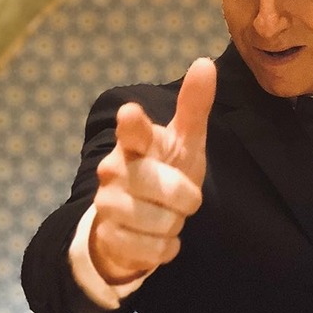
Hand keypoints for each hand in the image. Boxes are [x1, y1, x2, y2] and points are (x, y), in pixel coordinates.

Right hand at [90, 57, 216, 283]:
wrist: (136, 222)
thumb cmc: (164, 170)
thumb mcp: (185, 141)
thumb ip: (193, 107)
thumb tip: (206, 62)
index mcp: (135, 143)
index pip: (132, 131)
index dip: (134, 125)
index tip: (132, 114)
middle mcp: (114, 170)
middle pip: (162, 187)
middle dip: (185, 197)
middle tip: (183, 196)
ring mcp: (107, 204)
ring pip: (159, 221)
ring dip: (175, 223)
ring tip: (168, 216)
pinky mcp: (109, 238)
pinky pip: (152, 249)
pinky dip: (166, 247)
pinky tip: (159, 238)